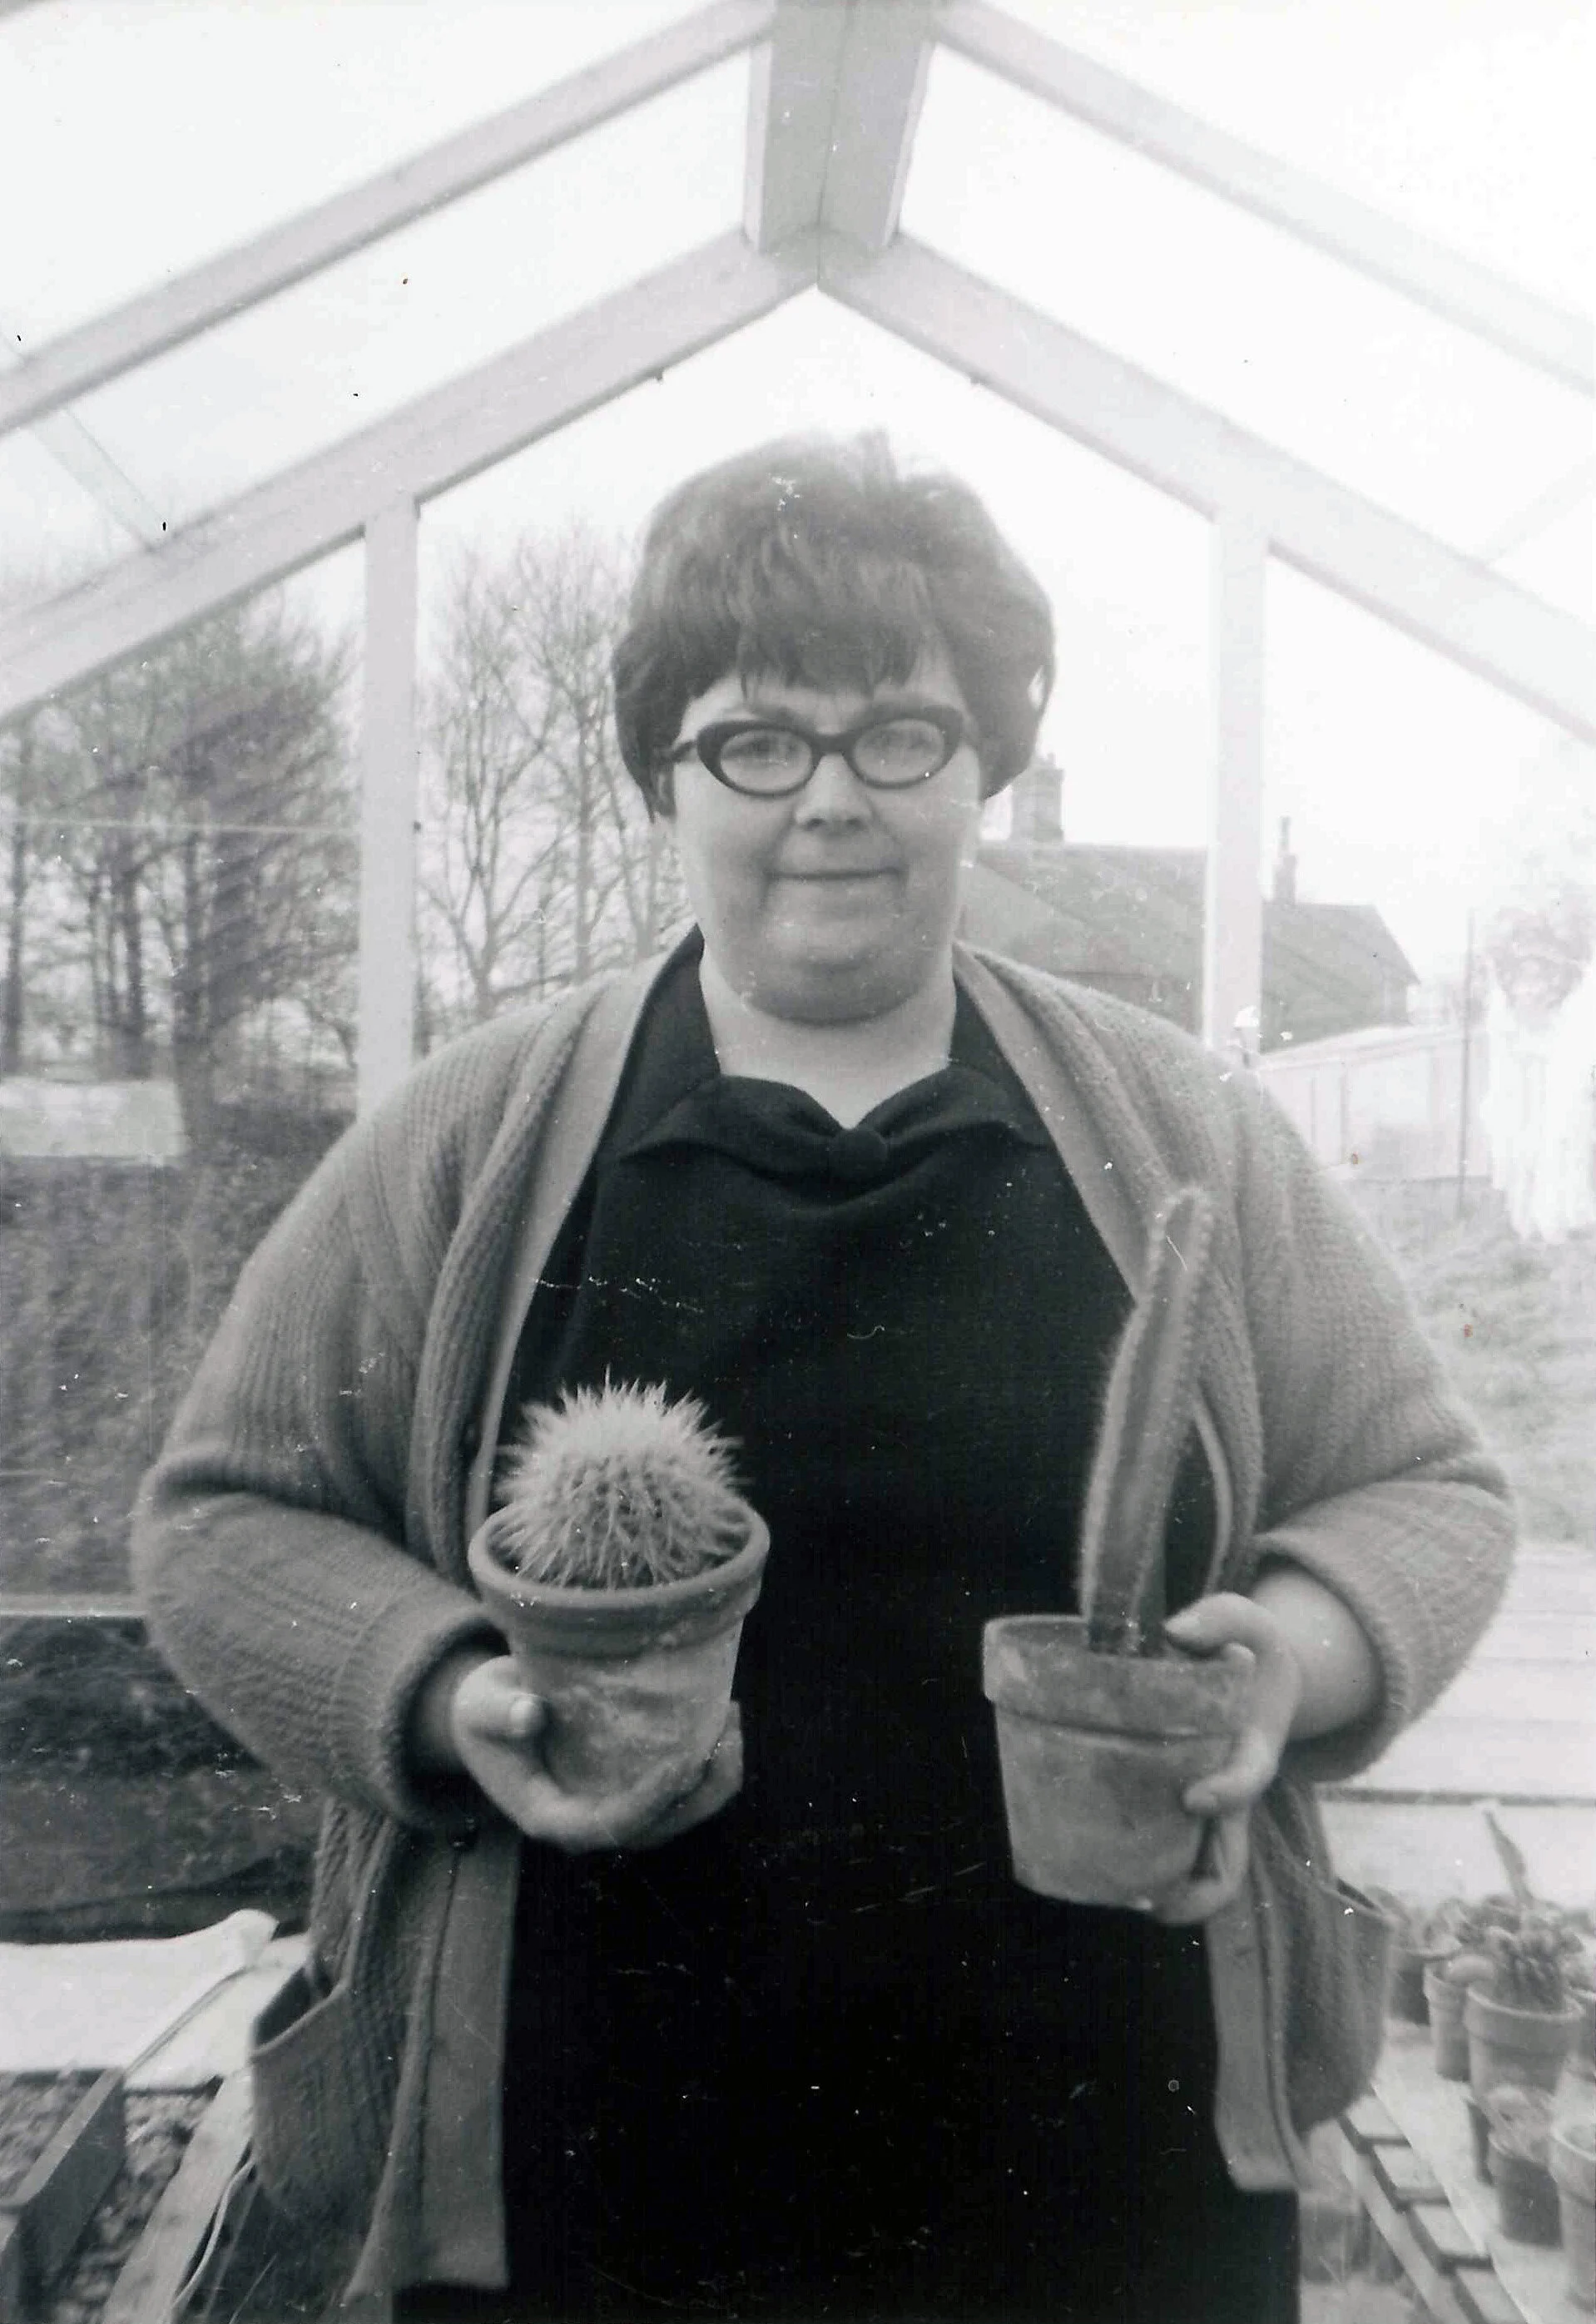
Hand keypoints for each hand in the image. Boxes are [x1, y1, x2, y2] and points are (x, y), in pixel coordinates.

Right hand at [448, 1656, 743, 1852]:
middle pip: (657, 1829)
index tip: (679, 1762)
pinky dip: (705, 1764)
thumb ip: (500, 1712)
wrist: (488, 1716)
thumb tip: (530, 1715)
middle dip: (701, 1791)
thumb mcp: (481, 1706)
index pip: (609, 1826)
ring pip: (677, 1816)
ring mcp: (612, 1811)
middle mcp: (587, 1824)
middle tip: (727, 1734)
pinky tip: (721, 1720)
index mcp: (549, 1817)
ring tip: (733, 1721)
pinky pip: (677, 1793)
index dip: (648, 1802)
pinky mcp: (628, 1790)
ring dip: (715, 1778)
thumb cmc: (482, 1711)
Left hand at [1141, 1593, 1303, 1925]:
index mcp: (1254, 1747)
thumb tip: (1176, 1630)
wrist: (1262, 1670)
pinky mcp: (1190, 1809)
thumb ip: (1220, 1616)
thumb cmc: (1248, 1646)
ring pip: (1206, 1873)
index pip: (1248, 1781)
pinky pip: (1180, 1854)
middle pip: (1231, 1860)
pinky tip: (1110, 1875)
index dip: (1226, 1794)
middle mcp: (1236, 1791)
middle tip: (1148, 1898)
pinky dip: (1155, 1874)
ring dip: (1173, 1896)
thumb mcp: (1247, 1619)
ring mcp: (1216, 1809)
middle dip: (1198, 1890)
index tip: (1192, 1797)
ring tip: (1119, 1897)